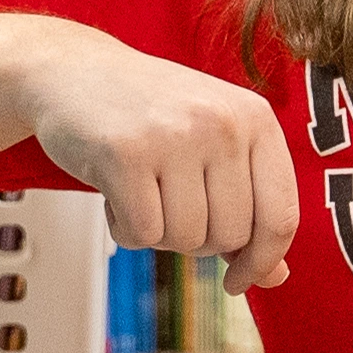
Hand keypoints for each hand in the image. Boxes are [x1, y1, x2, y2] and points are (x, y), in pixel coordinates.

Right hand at [9, 16, 298, 293]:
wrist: (72, 72)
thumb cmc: (151, 115)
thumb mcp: (214, 146)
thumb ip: (250, 207)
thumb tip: (276, 277)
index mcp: (257, 119)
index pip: (280, 216)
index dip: (262, 261)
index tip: (239, 281)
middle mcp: (224, 124)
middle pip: (230, 236)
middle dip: (197, 240)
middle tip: (168, 206)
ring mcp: (175, 136)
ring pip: (186, 239)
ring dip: (158, 234)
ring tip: (142, 193)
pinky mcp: (125, 154)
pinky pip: (142, 234)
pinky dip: (125, 230)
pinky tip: (115, 196)